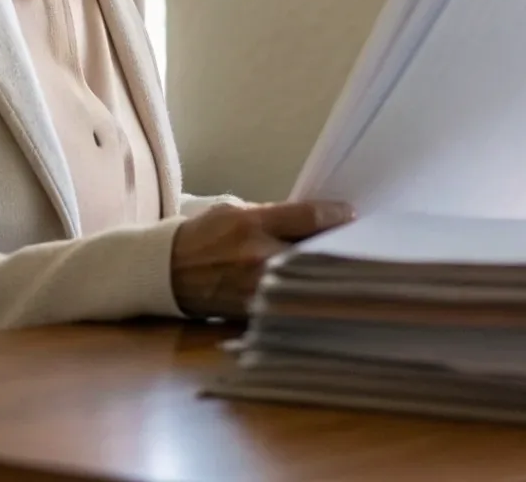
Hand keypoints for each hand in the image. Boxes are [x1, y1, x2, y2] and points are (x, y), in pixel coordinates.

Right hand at [170, 200, 353, 319]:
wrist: (164, 271)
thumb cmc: (203, 236)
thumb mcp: (235, 211)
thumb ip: (275, 216)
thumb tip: (316, 220)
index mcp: (252, 225)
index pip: (309, 218)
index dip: (337, 216)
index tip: (352, 216)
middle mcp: (257, 257)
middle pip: (316, 254)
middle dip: (338, 249)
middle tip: (360, 245)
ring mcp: (256, 290)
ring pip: (307, 284)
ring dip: (326, 277)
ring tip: (345, 270)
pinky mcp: (253, 313)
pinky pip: (289, 305)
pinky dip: (304, 298)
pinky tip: (317, 293)